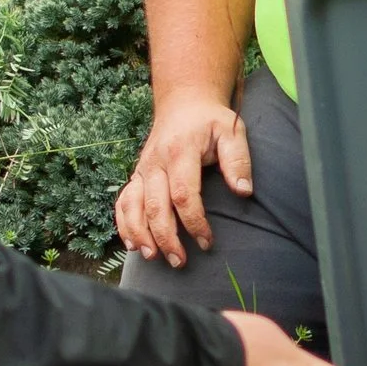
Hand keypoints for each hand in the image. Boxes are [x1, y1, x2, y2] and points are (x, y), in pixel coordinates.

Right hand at [115, 99, 251, 268]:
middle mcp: (156, 162)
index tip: (207, 242)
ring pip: (132, 206)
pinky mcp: (136, 175)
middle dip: (165, 237)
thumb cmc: (211, 121)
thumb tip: (243, 191)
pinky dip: (123, 223)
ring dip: (139, 233)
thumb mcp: (232, 132)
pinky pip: (123, 201)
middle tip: (180, 262)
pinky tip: (132, 244)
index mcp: (180, 151)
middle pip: (154, 205)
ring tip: (152, 257)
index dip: (194, 222)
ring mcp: (142, 169)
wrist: (184, 103)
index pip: (183, 194)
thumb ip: (238, 160)